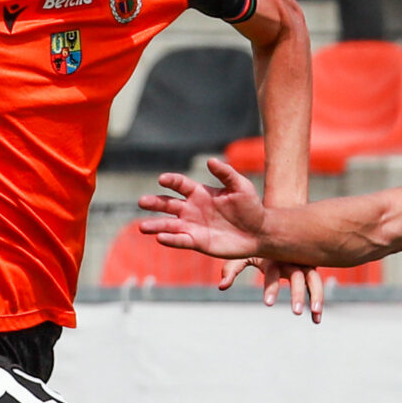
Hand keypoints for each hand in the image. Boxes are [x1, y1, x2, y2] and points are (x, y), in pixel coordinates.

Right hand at [137, 156, 271, 259]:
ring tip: (142, 227)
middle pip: (167, 204)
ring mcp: (192, 226)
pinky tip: (160, 238)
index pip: (180, 184)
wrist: (260, 232)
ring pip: (168, 225)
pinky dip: (170, 239)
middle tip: (142, 201)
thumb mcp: (241, 187)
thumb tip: (210, 160)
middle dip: (154, 203)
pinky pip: (180, 240)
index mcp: (200, 193)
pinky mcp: (197, 242)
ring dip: (155, 225)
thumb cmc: (251, 208)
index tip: (163, 179)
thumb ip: (226, 173)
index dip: (171, 181)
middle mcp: (192, 209)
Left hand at [225, 257, 325, 322]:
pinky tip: (316, 320)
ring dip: (316, 296)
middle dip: (298, 294)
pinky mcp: (310, 271)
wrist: (275, 230)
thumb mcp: (243, 256)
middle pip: (298, 276)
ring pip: (313, 280)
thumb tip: (221, 287)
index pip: (273, 273)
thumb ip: (232, 269)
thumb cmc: (256, 247)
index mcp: (274, 256)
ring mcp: (304, 264)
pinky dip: (317, 301)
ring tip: (316, 313)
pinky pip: (315, 286)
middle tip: (296, 312)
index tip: (268, 304)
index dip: (271, 288)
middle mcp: (292, 259)